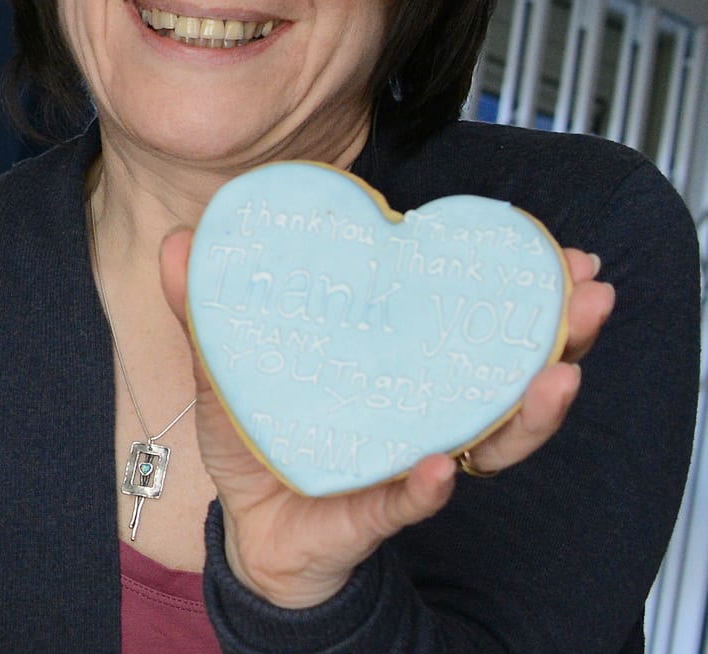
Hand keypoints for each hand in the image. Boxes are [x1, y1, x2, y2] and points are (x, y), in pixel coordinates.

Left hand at [160, 234, 612, 608]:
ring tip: (554, 377)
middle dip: (558, 331)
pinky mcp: (374, 514)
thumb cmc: (259, 435)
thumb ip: (209, 306)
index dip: (519, 283)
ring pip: (486, 438)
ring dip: (526, 409)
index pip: (470, 317)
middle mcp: (422, 407)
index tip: (556, 249)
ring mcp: (408, 459)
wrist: (247, 528)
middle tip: (590, 295)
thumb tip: (180, 240)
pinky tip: (439, 468)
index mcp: (399, 361)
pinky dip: (424, 487)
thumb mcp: (230, 362)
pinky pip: (405, 503)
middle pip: (506, 369)